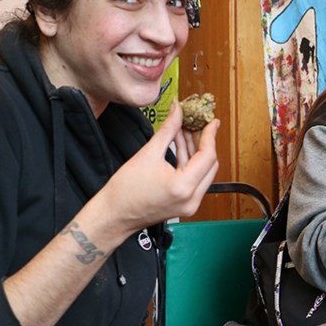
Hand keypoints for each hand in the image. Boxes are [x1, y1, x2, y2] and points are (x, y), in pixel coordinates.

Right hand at [98, 100, 219, 233]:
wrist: (114, 215)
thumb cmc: (125, 190)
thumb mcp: (147, 154)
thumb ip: (167, 129)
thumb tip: (177, 110)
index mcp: (183, 186)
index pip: (207, 156)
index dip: (210, 135)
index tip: (211, 121)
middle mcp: (191, 199)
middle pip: (209, 164)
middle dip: (204, 141)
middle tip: (197, 123)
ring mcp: (190, 204)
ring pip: (203, 172)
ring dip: (196, 151)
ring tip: (186, 130)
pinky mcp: (185, 205)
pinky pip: (195, 180)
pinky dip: (189, 163)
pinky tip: (181, 145)